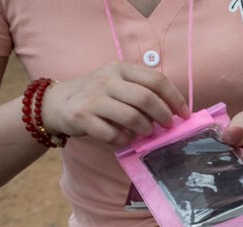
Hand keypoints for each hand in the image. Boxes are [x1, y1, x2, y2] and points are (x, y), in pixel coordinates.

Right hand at [41, 62, 189, 146]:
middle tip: (167, 126)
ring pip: (132, 118)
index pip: (156, 80)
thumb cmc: (98, 96)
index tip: (184, 114)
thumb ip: (142, 92)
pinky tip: (124, 139)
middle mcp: (107, 80)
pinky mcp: (82, 117)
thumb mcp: (119, 84)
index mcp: (121, 69)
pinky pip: (113, 135)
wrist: (58, 102)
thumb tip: (174, 113)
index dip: (175, 98)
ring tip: (145, 133)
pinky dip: (124, 140)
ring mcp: (93, 98)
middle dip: (163, 116)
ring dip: (145, 130)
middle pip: (146, 99)